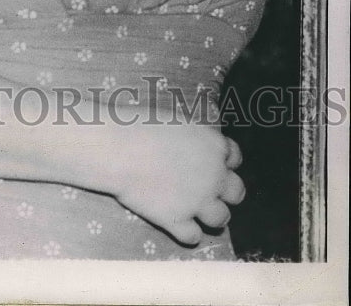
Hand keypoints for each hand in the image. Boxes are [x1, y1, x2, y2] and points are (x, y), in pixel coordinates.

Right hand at [104, 118, 244, 244]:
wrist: (119, 149)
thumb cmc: (141, 123)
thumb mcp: (176, 119)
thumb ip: (194, 134)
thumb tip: (193, 140)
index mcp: (214, 146)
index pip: (234, 157)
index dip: (223, 160)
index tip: (209, 161)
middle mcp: (214, 176)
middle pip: (236, 192)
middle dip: (225, 191)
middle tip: (207, 188)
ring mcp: (198, 201)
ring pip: (221, 219)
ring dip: (211, 215)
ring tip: (196, 211)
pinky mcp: (177, 221)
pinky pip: (193, 237)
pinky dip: (187, 232)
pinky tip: (176, 223)